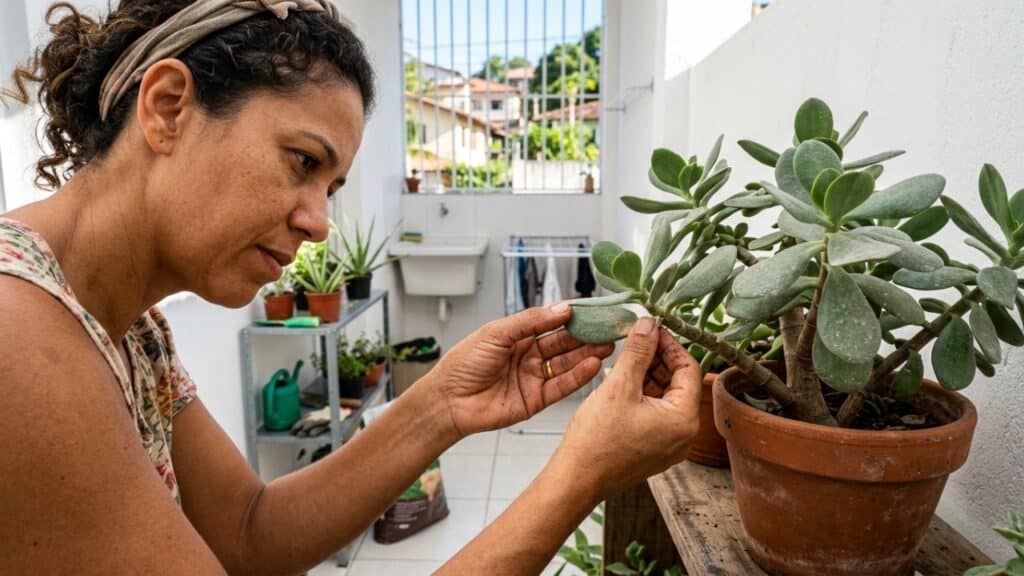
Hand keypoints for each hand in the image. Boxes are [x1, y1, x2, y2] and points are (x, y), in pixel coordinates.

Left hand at [425, 303, 614, 436]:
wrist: (449, 400)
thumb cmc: (464, 363)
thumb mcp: (496, 333)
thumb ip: (531, 321)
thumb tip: (563, 308)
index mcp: (519, 336)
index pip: (553, 322)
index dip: (574, 317)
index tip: (596, 310)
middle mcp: (529, 355)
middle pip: (564, 343)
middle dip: (587, 335)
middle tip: (610, 328)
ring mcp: (534, 378)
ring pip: (567, 364)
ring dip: (588, 354)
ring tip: (608, 345)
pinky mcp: (536, 400)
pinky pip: (562, 386)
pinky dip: (578, 376)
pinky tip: (593, 365)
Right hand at [550, 317, 701, 499]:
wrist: (576, 479)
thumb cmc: (596, 441)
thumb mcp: (618, 386)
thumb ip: (637, 352)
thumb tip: (648, 324)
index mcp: (683, 420)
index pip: (689, 370)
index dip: (670, 345)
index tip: (652, 331)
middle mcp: (682, 435)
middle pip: (678, 383)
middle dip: (657, 359)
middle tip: (636, 341)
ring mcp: (668, 444)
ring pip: (665, 398)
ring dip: (648, 375)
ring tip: (625, 360)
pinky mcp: (652, 449)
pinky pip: (655, 413)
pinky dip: (642, 394)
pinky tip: (621, 382)